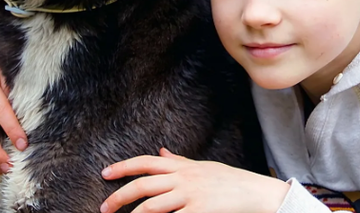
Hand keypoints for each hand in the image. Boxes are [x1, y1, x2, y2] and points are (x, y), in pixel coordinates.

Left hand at [99, 148, 288, 212]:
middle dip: (120, 196)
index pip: (145, 162)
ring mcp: (191, 195)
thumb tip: (160, 152)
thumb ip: (178, 161)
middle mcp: (183, 178)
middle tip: (104, 208)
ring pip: (152, 205)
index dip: (123, 167)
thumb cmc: (228, 180)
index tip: (105, 173)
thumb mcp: (202, 166)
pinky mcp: (199, 211)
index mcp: (182, 166)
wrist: (255, 192)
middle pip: (143, 184)